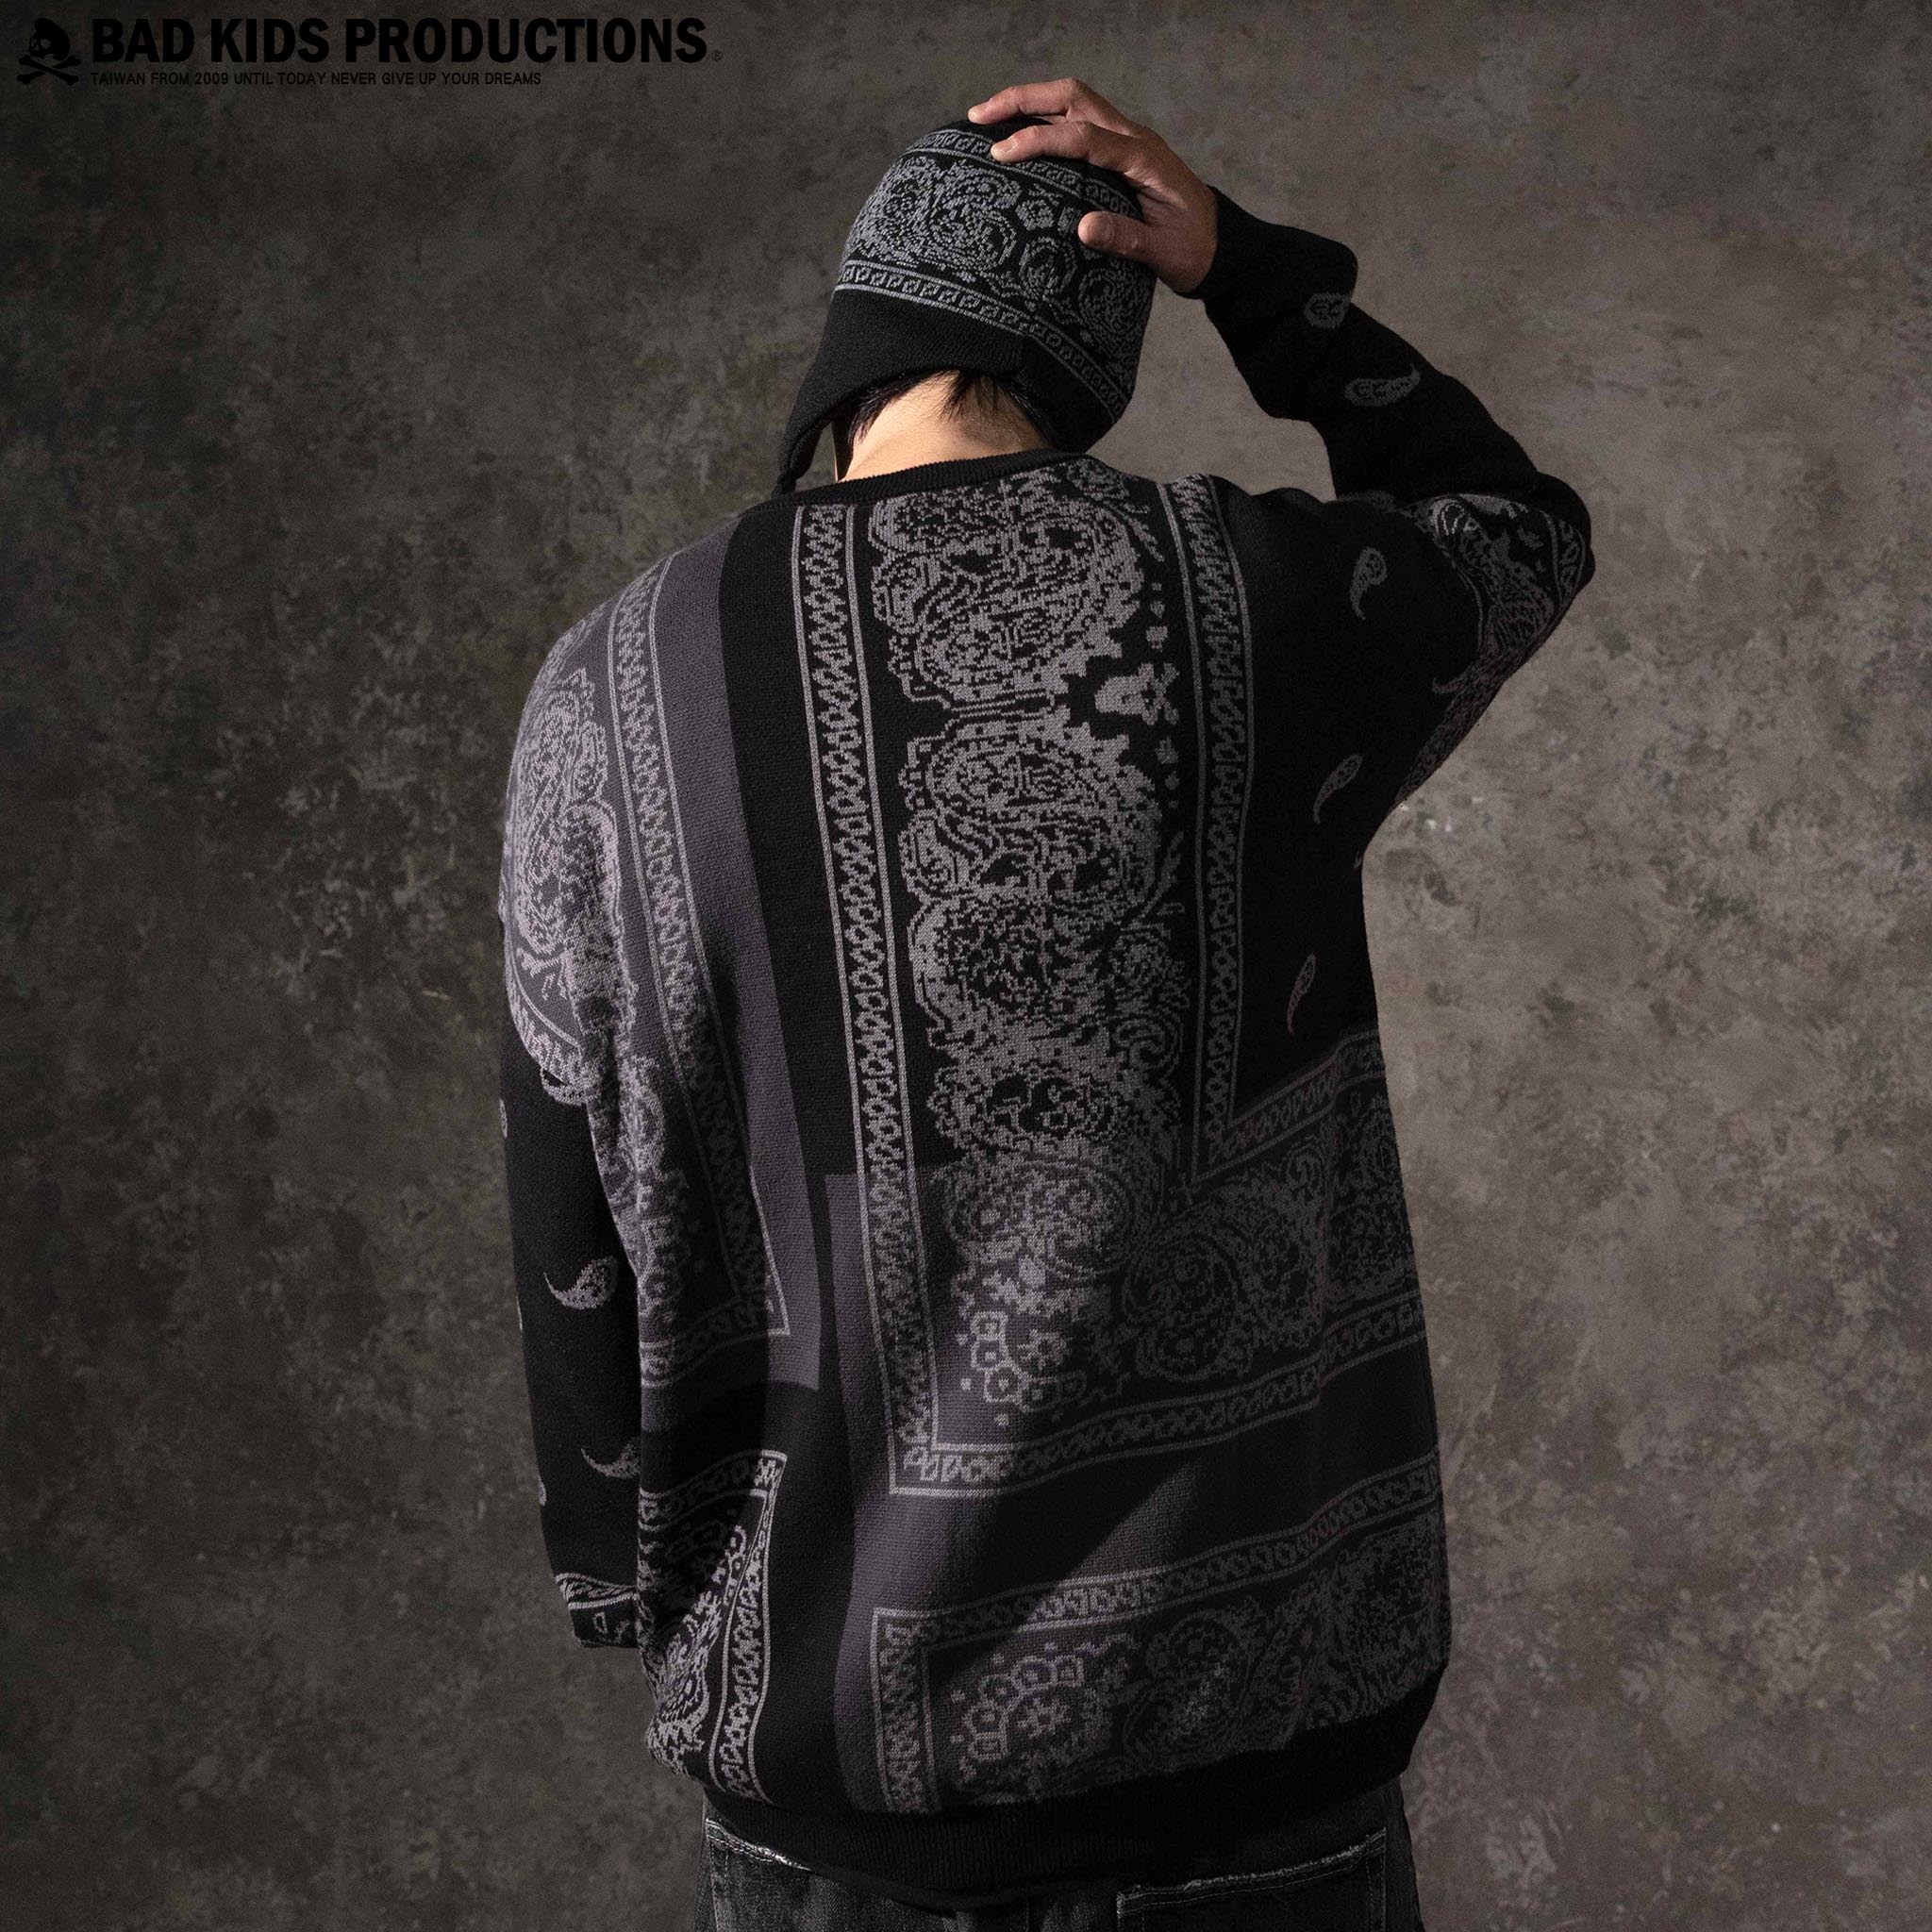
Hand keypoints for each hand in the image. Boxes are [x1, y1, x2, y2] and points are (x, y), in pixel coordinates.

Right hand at [967, 78, 1217, 296]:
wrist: (1219, 244)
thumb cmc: (1193, 250)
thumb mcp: (1164, 254)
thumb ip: (1127, 239)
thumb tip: (1083, 228)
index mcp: (1142, 158)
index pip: (1083, 137)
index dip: (1040, 140)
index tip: (1002, 154)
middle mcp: (1132, 137)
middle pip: (1072, 98)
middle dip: (1024, 100)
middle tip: (980, 117)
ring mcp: (1125, 139)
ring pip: (1073, 103)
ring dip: (1030, 103)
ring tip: (988, 119)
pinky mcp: (1119, 149)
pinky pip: (1077, 121)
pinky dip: (1044, 120)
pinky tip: (1019, 135)